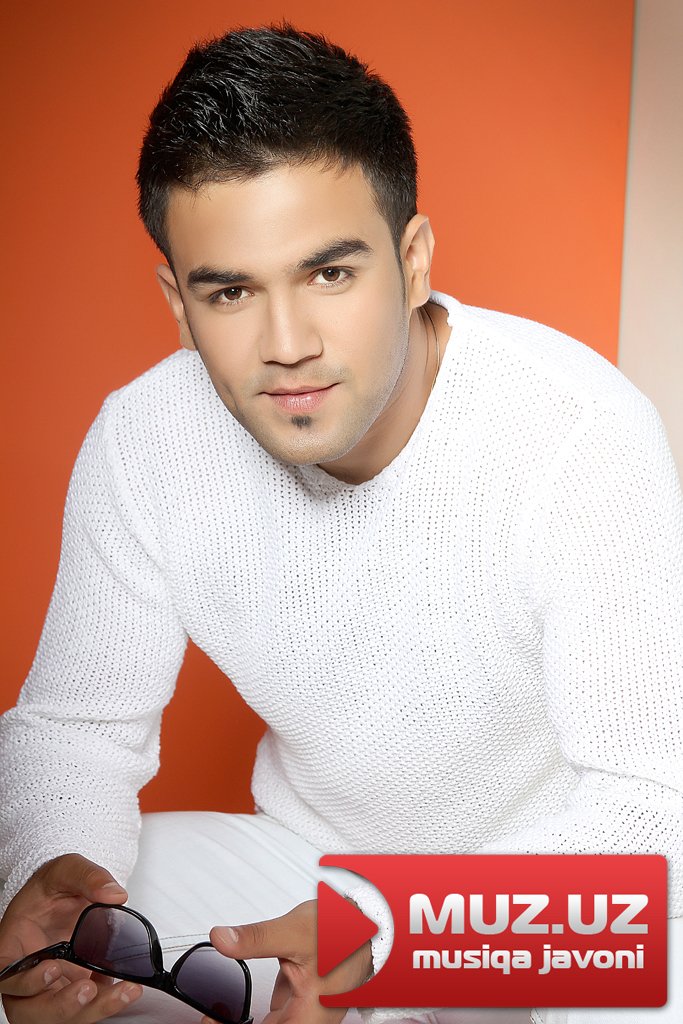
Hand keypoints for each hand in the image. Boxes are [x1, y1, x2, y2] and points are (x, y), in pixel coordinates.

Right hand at [0, 853, 143, 1022]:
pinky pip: (83, 1010)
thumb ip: (88, 877)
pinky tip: (126, 988)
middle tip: (89, 989)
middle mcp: (27, 974)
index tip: (52, 968)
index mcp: (13, 946)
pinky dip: (105, 1004)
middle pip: (31, 1009)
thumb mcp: (66, 870)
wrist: (64, 896)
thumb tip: (114, 894)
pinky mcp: (71, 991)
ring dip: (90, 1011)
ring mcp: (48, 987)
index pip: (7, 976)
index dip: (25, 982)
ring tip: (121, 992)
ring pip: (59, 1017)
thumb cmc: (52, 888)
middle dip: (62, 1007)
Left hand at [208, 898, 371, 1023]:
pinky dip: (263, 1008)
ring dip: (247, 1020)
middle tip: (211, 1016)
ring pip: (274, 1023)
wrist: (371, 918)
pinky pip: (281, 1011)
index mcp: (310, 1014)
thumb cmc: (345, 928)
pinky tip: (246, 1000)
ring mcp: (311, 1009)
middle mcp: (313, 1018)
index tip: (210, 1022)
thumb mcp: (294, 930)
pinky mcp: (308, 997)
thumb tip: (222, 938)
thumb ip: (255, 938)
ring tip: (218, 1013)